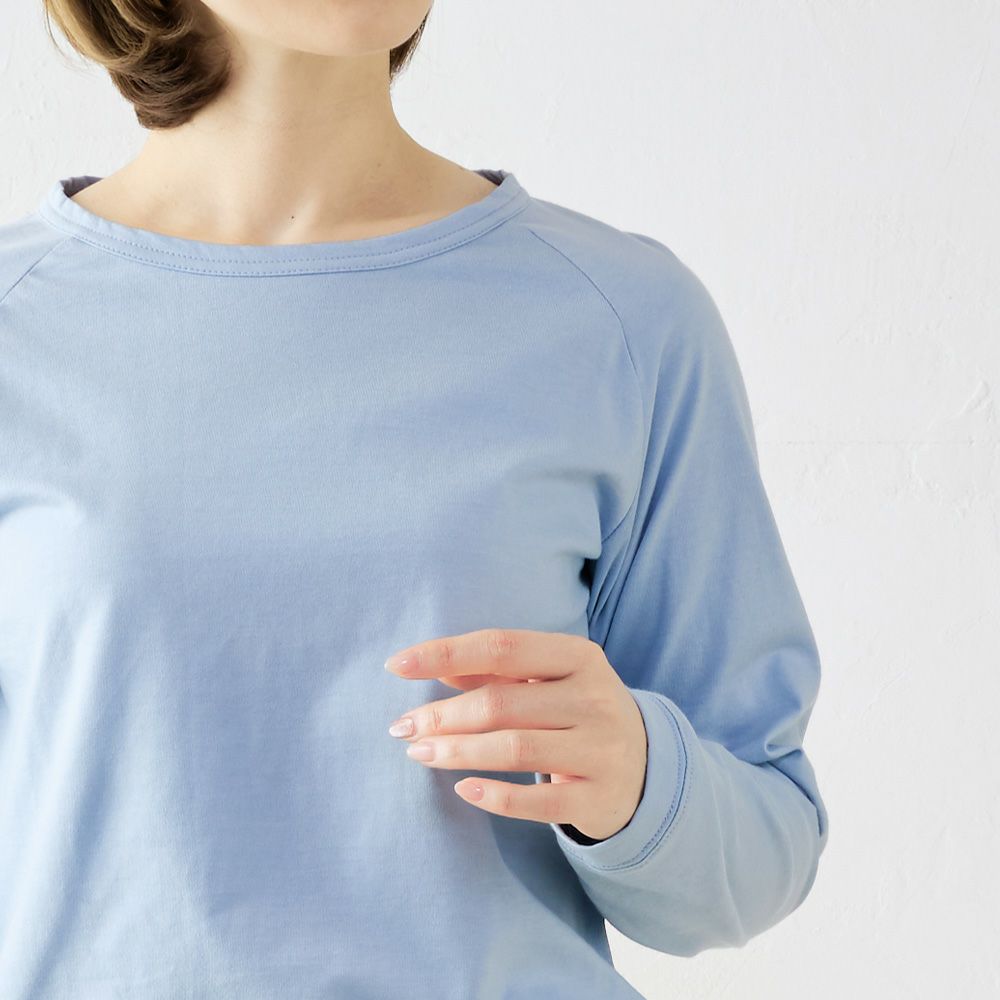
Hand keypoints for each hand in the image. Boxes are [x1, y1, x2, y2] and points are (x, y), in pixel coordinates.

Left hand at [383, 627, 648, 841]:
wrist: (647, 769)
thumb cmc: (579, 714)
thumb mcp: (548, 681)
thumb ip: (496, 671)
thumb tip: (434, 668)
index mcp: (579, 657)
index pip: (501, 646)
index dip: (445, 653)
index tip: (397, 666)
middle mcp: (594, 699)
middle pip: (500, 703)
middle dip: (442, 715)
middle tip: (403, 727)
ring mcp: (600, 750)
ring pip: (513, 750)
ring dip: (456, 752)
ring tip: (419, 753)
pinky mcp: (598, 797)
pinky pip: (537, 803)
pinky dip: (494, 797)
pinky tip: (462, 790)